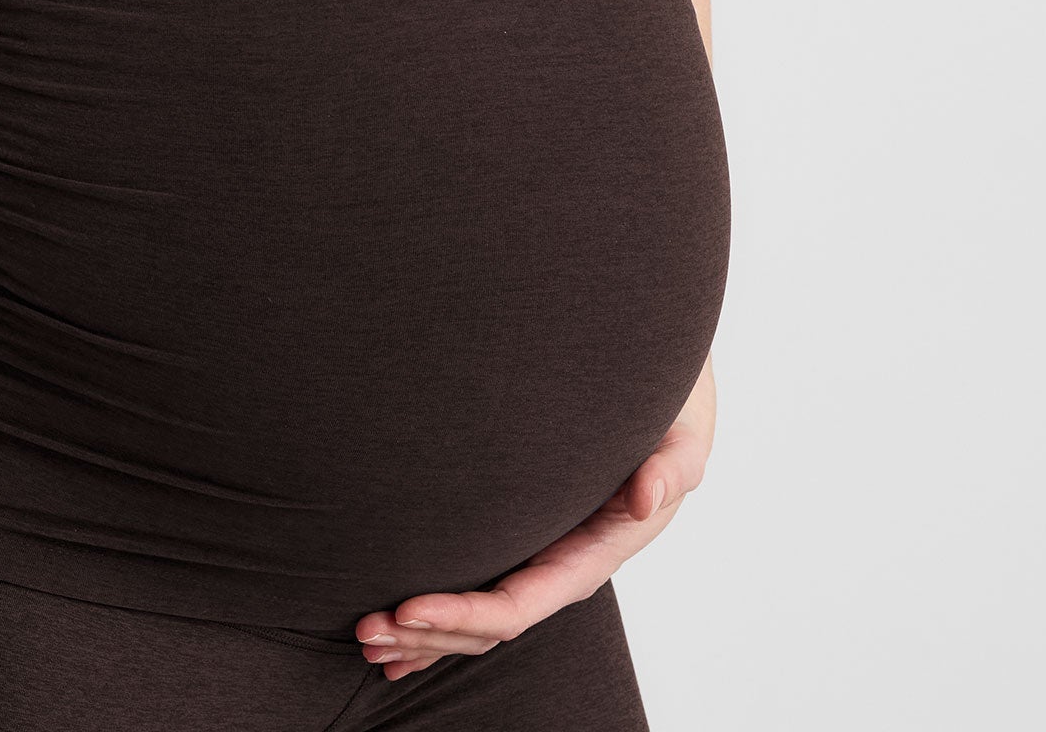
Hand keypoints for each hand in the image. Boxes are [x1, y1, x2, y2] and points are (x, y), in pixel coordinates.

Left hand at [352, 359, 715, 679]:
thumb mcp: (682, 440)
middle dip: (426, 633)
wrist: (669, 406)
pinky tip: (398, 639)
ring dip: (422, 634)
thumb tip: (644, 498)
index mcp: (592, 555)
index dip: (462, 613)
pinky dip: (439, 621)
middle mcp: (562, 570)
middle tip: (364, 631)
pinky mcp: (529, 543)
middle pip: (487, 624)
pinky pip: (480, 592)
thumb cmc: (672, 418)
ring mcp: (543, 561)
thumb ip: (670, 469)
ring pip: (476, 616)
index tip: (407, 607)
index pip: (517, 604)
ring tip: (364, 638)